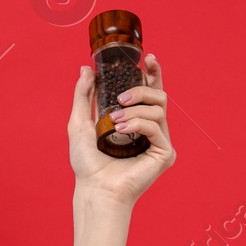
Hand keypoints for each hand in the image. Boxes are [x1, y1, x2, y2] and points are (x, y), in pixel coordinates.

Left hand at [68, 53, 175, 206]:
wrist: (94, 187)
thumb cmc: (87, 162)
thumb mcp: (79, 122)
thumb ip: (83, 94)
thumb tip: (86, 68)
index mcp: (135, 121)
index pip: (150, 92)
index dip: (153, 73)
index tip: (148, 58)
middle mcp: (150, 130)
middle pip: (159, 95)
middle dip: (141, 88)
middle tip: (120, 99)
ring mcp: (160, 141)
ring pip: (159, 108)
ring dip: (135, 110)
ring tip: (115, 122)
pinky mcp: (165, 153)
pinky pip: (157, 127)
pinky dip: (138, 124)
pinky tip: (122, 131)